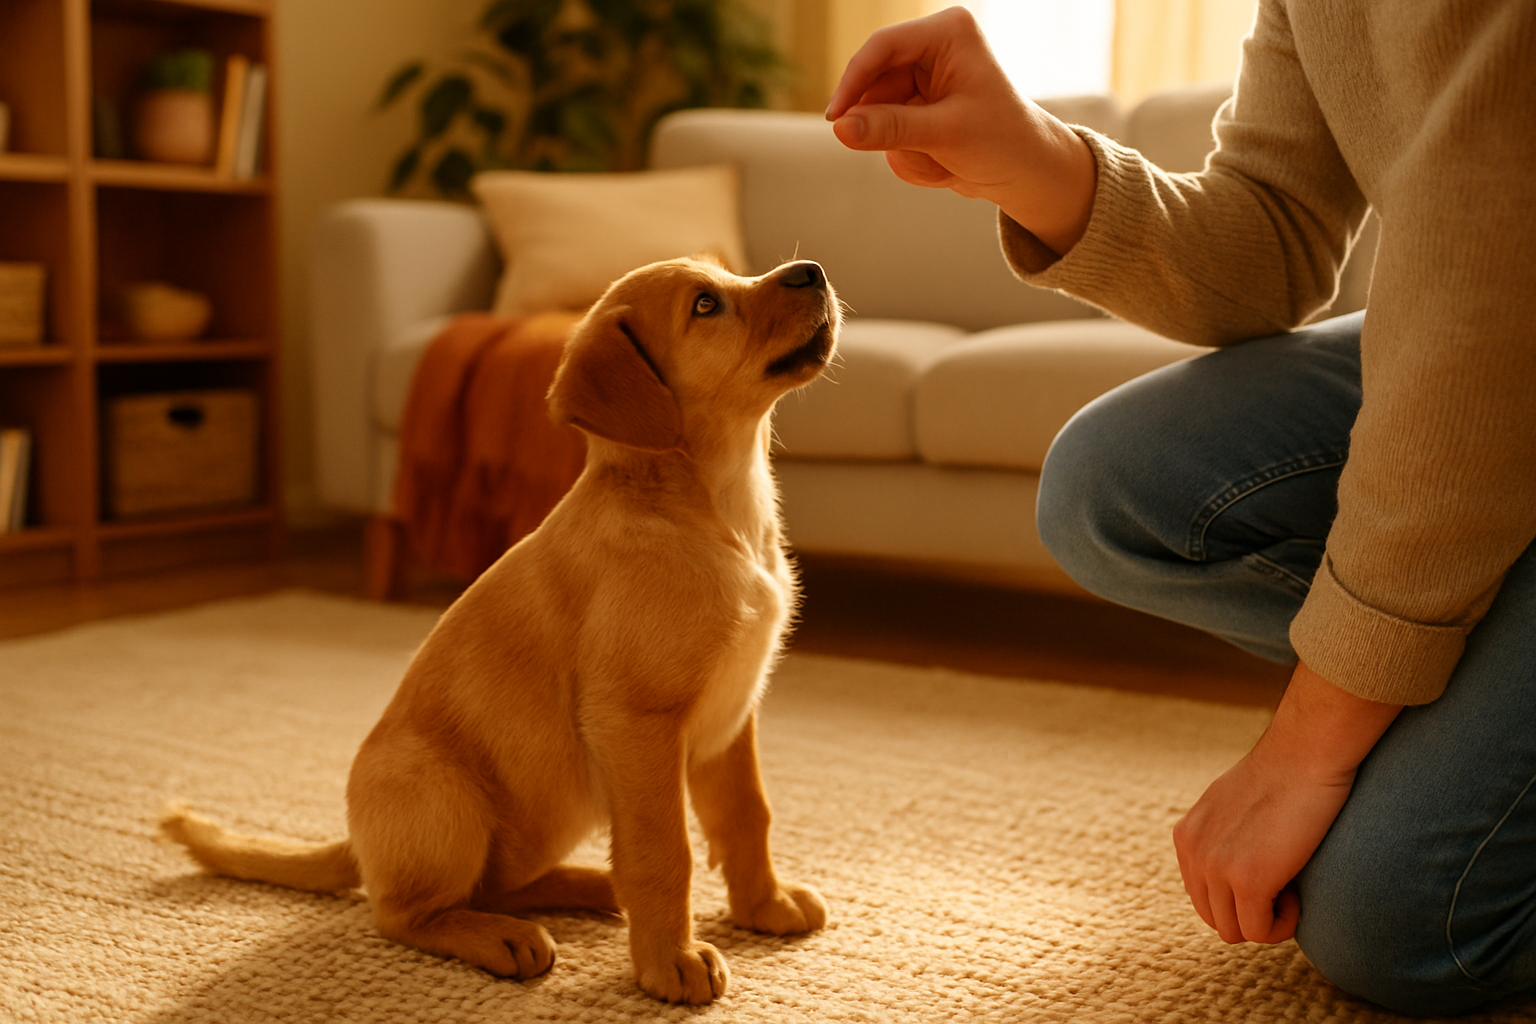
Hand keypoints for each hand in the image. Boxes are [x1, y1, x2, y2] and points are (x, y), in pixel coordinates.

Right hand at [824, 6, 1095, 254]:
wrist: (1027, 174)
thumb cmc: (1002, 143)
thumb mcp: (944, 134)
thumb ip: (890, 129)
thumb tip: (840, 128)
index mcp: (948, 33)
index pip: (882, 47)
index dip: (853, 82)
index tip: (836, 118)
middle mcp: (934, 48)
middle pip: (875, 82)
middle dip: (887, 125)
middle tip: (905, 152)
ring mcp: (925, 77)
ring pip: (878, 112)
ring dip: (900, 146)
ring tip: (938, 161)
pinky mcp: (920, 105)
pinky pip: (888, 130)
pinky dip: (906, 154)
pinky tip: (939, 163)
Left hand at [1172, 661, 1402, 944]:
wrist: (1304, 754)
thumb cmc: (1283, 774)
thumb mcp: (1232, 804)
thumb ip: (1222, 834)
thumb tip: (1235, 863)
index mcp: (1186, 836)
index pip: (1201, 895)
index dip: (1237, 898)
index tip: (1268, 876)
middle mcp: (1193, 852)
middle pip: (1214, 918)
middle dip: (1249, 914)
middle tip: (1282, 888)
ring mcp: (1216, 867)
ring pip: (1234, 930)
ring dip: (1266, 921)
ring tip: (1290, 890)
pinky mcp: (1248, 879)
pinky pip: (1260, 932)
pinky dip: (1282, 924)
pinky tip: (1297, 895)